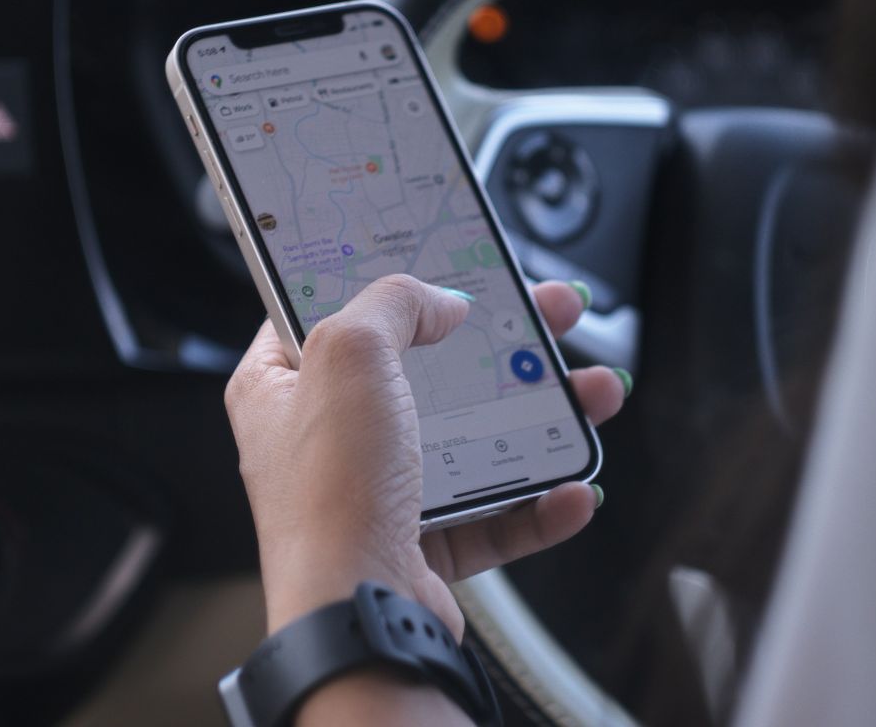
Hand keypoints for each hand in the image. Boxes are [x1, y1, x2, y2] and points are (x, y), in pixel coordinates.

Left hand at [224, 274, 628, 639]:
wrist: (358, 611)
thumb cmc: (331, 492)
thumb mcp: (348, 353)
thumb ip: (392, 303)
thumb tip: (437, 300)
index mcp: (281, 388)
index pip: (328, 312)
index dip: (387, 283)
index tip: (443, 263)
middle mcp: (325, 440)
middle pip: (426, 369)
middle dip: (500, 343)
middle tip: (551, 315)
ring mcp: (376, 493)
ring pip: (472, 438)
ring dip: (541, 416)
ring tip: (595, 394)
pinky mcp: (422, 545)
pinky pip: (492, 516)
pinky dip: (539, 503)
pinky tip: (574, 486)